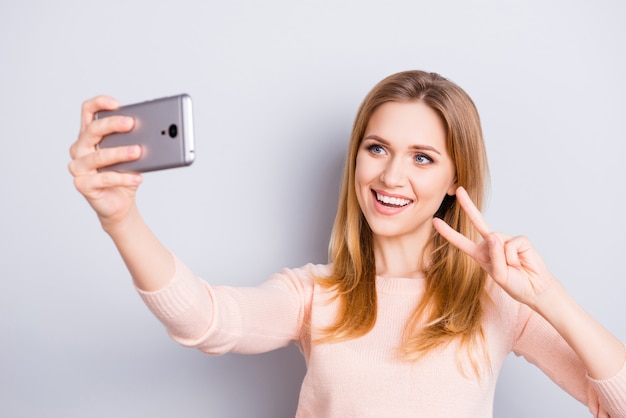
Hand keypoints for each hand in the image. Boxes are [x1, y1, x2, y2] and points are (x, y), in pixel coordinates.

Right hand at [68, 95, 142, 228]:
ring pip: (99, 156)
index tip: (117, 104)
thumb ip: (136, 141)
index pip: (88, 111)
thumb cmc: (124, 174)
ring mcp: (78, 167)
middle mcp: (80, 148)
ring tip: (138, 151)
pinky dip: (124, 178)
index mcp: (89, 135)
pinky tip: (138, 177)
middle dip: (113, 124)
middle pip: (93, 130)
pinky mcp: (82, 185)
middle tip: (132, 123)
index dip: (99, 103)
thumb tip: (154, 133)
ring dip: (120, 152)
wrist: (120, 203)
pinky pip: (104, 179)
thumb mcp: (132, 155)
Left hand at [432, 187, 557, 309]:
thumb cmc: (515, 284)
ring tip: (514, 267)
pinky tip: (521, 262)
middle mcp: (491, 244)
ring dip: (505, 258)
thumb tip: (493, 235)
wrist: (535, 288)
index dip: (448, 233)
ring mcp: (505, 240)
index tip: (435, 221)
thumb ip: (494, 256)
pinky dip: (515, 256)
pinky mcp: (519, 240)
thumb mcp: (499, 275)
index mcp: (480, 254)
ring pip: (497, 240)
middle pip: (478, 222)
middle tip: (460, 190)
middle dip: (468, 206)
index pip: (461, 242)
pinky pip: (511, 244)